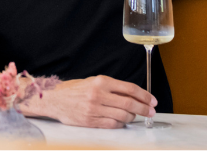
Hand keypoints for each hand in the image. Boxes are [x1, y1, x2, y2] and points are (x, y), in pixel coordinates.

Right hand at [24, 75, 155, 128]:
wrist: (54, 99)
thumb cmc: (75, 90)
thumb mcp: (94, 81)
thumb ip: (112, 87)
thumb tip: (134, 95)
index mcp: (101, 81)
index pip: (130, 89)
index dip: (145, 95)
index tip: (152, 101)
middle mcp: (99, 94)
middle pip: (129, 103)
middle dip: (144, 109)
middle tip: (151, 112)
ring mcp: (94, 109)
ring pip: (123, 116)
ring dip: (132, 117)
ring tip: (134, 116)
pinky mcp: (91, 120)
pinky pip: (113, 124)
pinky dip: (121, 124)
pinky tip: (122, 121)